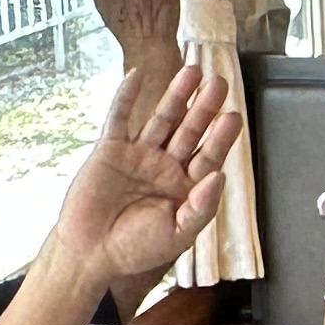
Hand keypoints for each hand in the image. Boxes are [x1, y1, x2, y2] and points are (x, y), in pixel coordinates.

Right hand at [55, 61, 245, 279]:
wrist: (90, 253)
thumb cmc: (135, 249)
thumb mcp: (178, 234)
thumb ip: (201, 207)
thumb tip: (220, 176)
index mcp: (185, 187)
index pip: (209, 156)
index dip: (221, 137)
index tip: (233, 117)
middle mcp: (165, 167)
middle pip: (189, 131)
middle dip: (204, 108)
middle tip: (219, 84)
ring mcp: (139, 155)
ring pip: (162, 119)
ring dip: (176, 96)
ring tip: (192, 71)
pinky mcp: (110, 150)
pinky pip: (119, 118)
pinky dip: (127, 97)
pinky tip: (137, 76)